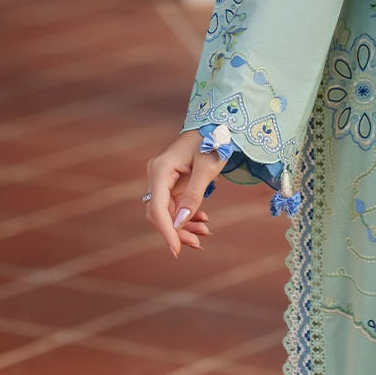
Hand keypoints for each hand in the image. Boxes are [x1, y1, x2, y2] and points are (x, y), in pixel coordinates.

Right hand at [145, 130, 223, 256]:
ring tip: (205, 233)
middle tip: (198, 243)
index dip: (166, 231)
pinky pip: (175, 204)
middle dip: (177, 230)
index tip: (176, 250)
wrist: (219, 124)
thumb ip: (193, 196)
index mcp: (160, 169)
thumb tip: (179, 223)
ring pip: (167, 211)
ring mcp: (164, 179)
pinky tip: (203, 220)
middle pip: (159, 212)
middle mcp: (157, 175)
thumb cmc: (214, 140)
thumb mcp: (207, 169)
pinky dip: (187, 215)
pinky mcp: (173, 181)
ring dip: (184, 225)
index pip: (157, 207)